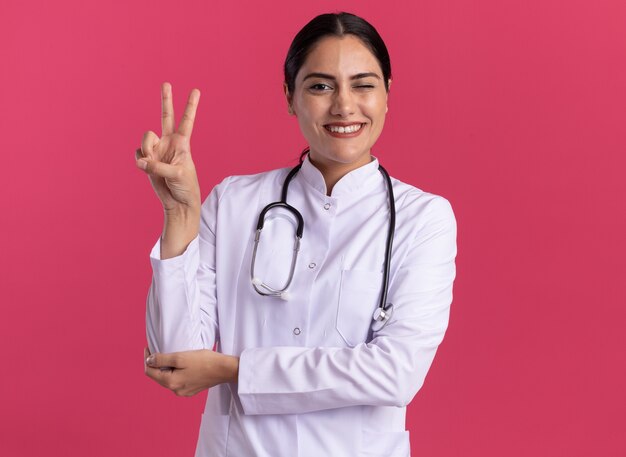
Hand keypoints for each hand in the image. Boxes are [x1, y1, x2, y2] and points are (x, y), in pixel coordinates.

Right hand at [135, 82, 201, 214]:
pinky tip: (146, 168)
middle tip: (166, 83)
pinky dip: (141, 161)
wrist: (178, 202)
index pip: (187, 121)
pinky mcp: (146, 159)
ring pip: (146, 139)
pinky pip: (138, 153)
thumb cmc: (185, 187)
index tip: (196, 90)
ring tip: (152, 164)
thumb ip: (158, 165)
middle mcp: (169, 142)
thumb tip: (140, 160)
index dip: (191, 106)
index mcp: (182, 143)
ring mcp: (157, 150)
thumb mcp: (177, 174)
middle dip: (166, 100)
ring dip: (148, 150)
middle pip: (166, 116)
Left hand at [144, 347, 238, 396]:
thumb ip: (162, 359)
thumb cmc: (204, 361)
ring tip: (170, 356)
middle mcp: (175, 390)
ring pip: (168, 379)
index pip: (150, 372)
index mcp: (170, 382)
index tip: (148, 348)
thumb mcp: (181, 357)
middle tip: (157, 350)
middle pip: (158, 376)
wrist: (224, 369)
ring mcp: (184, 391)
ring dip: (166, 368)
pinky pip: (178, 381)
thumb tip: (149, 361)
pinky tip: (182, 365)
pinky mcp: (192, 390)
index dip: (147, 359)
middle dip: (156, 364)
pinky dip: (176, 373)